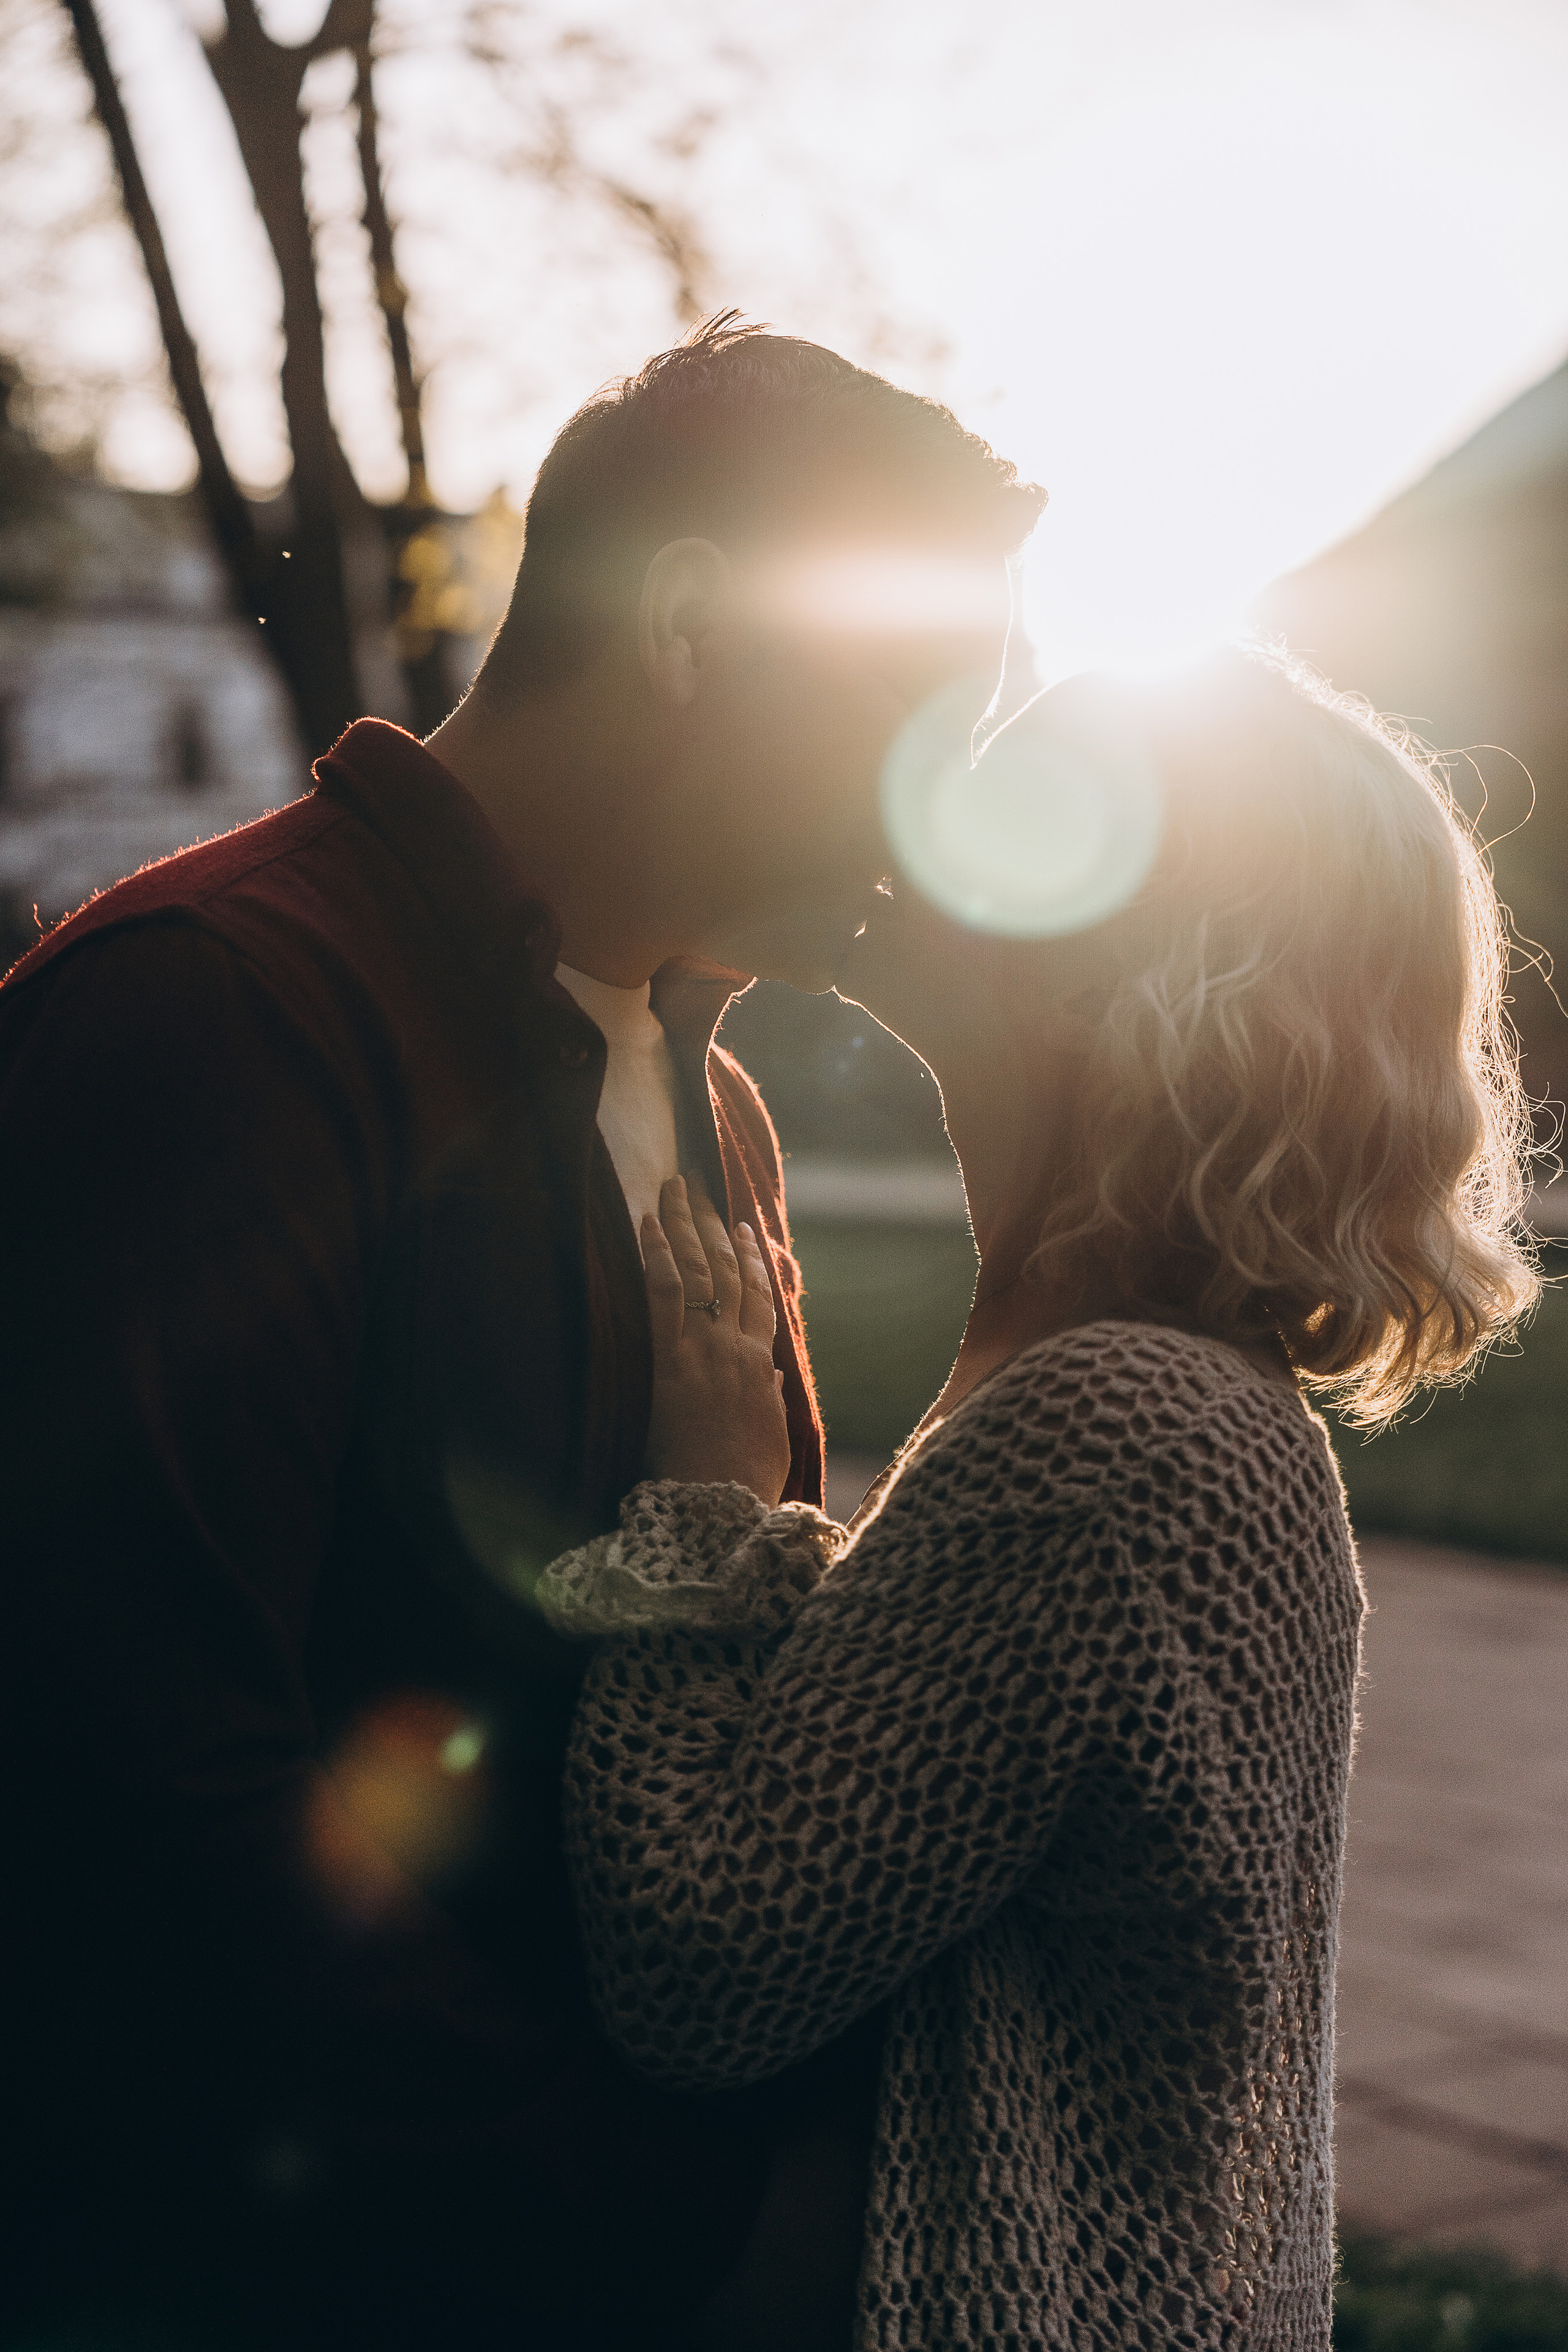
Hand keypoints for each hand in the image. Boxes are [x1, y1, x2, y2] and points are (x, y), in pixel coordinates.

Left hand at [641, 1174, 791, 1505]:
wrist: (721, 1506)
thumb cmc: (744, 1482)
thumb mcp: (770, 1438)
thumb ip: (770, 1402)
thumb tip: (773, 1379)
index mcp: (761, 1366)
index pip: (760, 1298)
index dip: (753, 1259)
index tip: (745, 1228)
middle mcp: (737, 1347)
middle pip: (729, 1272)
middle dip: (714, 1225)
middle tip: (701, 1186)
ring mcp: (705, 1349)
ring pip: (700, 1271)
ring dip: (687, 1224)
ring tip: (675, 1187)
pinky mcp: (671, 1359)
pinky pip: (664, 1293)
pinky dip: (658, 1254)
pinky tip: (648, 1223)